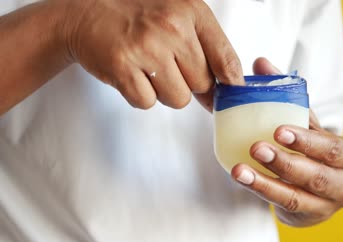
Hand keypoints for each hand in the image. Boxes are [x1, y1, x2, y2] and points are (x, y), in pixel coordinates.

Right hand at [63, 0, 243, 109]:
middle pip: (202, 84)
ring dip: (165, 91)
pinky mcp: (122, 67)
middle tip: (167, 65)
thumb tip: (228, 85)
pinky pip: (147, 102)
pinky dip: (140, 94)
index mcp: (190, 11)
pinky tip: (132, 72)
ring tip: (148, 67)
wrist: (86, 11)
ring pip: (178, 99)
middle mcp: (171, 27)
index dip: (230, 81)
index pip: (225, 57)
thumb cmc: (136, 16)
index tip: (230, 91)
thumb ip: (205, 47)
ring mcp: (146, 48)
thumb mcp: (177, 16)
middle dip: (189, 82)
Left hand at [231, 58, 342, 226]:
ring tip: (240, 170)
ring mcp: (328, 206)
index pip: (331, 148)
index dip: (307, 140)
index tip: (279, 130)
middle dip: (285, 162)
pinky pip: (282, 206)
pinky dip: (261, 192)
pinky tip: (243, 179)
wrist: (317, 188)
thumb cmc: (313, 150)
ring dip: (266, 182)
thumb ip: (286, 94)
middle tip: (256, 147)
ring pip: (296, 195)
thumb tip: (261, 63)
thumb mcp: (306, 123)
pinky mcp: (308, 218)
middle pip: (316, 174)